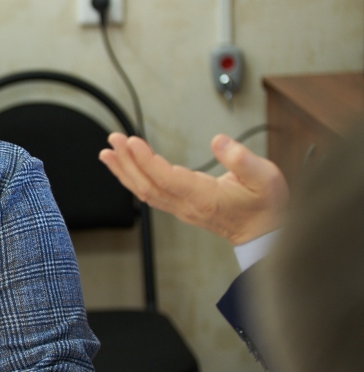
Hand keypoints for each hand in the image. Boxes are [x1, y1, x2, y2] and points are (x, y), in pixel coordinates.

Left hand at [99, 133, 288, 244]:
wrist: (263, 233)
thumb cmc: (264, 205)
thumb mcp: (265, 178)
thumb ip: (242, 159)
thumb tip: (218, 141)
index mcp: (204, 198)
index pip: (166, 179)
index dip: (146, 161)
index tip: (132, 142)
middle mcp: (186, 205)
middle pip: (148, 185)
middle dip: (127, 161)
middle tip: (114, 138)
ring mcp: (179, 208)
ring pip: (144, 191)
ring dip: (124, 170)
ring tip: (107, 151)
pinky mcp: (178, 206)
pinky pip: (149, 193)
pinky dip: (132, 178)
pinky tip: (122, 166)